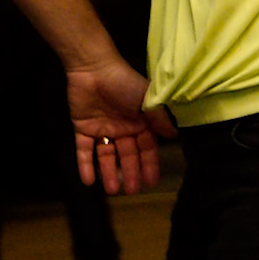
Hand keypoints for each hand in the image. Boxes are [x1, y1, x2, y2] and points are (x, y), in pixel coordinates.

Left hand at [66, 59, 176, 194]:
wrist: (93, 68)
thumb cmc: (124, 82)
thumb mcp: (147, 101)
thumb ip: (160, 120)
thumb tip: (175, 136)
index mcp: (139, 122)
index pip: (146, 149)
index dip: (148, 165)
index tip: (151, 183)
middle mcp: (122, 128)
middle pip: (127, 155)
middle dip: (129, 173)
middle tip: (131, 191)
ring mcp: (102, 128)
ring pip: (107, 156)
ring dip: (109, 173)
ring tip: (112, 190)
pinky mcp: (83, 127)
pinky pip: (84, 150)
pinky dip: (85, 165)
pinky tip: (88, 181)